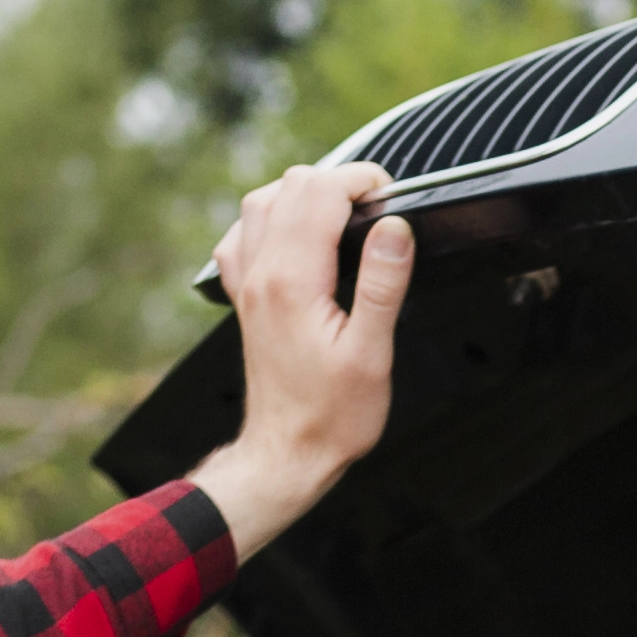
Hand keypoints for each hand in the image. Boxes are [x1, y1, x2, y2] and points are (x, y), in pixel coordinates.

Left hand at [192, 160, 411, 558]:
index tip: (391, 199)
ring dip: (303, 195)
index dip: (362, 182)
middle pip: (291, 185)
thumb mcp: (372, 354)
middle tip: (375, 212)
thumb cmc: (331, 416)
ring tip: (341, 218)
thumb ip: (383, 284)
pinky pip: (242, 235)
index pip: (321, 192)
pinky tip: (295, 238)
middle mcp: (261, 273)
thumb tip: (394, 228)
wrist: (287, 454)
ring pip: (262, 201)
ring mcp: (247, 283)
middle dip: (338, 183)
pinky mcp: (244, 297)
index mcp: (293, 281)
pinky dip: (270, 221)